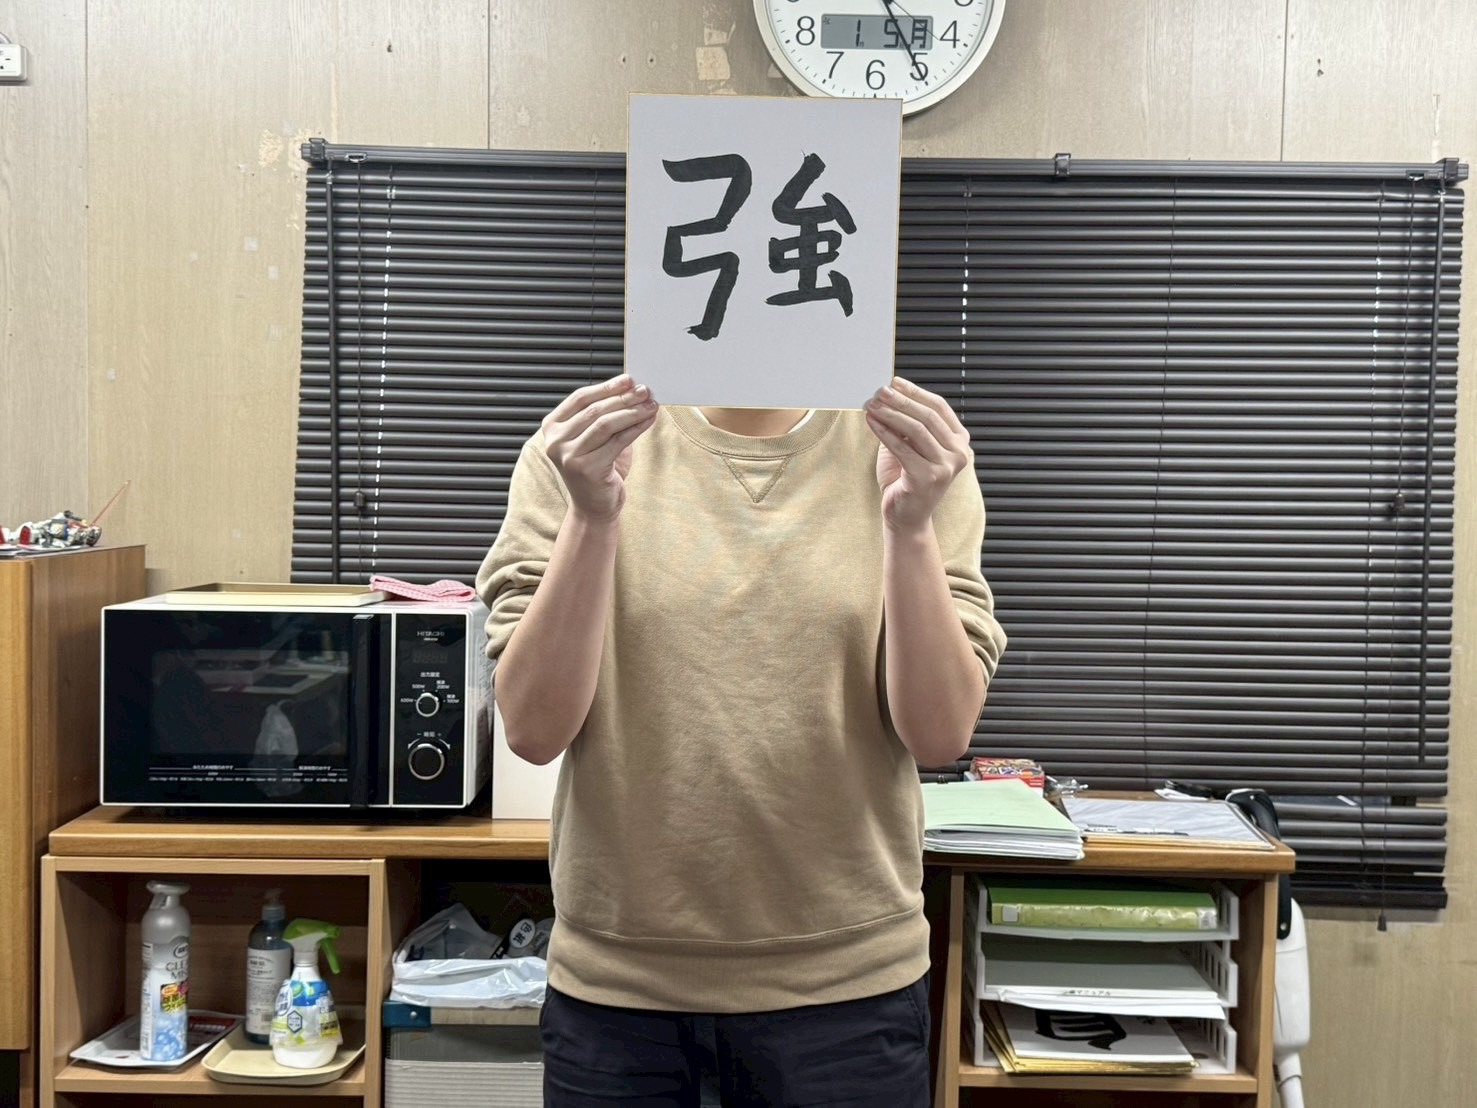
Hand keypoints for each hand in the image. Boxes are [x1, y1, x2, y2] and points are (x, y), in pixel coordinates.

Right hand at [541, 374, 658, 521]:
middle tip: (645, 391)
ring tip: (650, 404)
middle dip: (623, 398)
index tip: (628, 379)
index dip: (606, 387)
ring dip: (632, 412)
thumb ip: (605, 414)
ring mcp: (569, 456)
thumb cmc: (597, 469)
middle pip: (594, 410)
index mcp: (552, 427)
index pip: (580, 398)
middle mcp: (555, 441)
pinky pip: (617, 442)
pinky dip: (636, 428)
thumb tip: (632, 390)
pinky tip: (648, 420)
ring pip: (606, 424)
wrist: (594, 506)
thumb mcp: (596, 438)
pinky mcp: (587, 469)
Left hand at [864, 377, 972, 532]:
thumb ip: (906, 425)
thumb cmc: (906, 479)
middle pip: (927, 417)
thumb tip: (888, 396)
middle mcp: (959, 453)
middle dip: (901, 401)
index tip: (895, 381)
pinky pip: (902, 448)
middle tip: (879, 390)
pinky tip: (871, 422)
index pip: (939, 408)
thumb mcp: (909, 446)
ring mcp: (946, 467)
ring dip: (890, 414)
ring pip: (916, 430)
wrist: (906, 516)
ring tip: (872, 404)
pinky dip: (884, 432)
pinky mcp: (928, 478)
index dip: (916, 392)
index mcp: (959, 441)